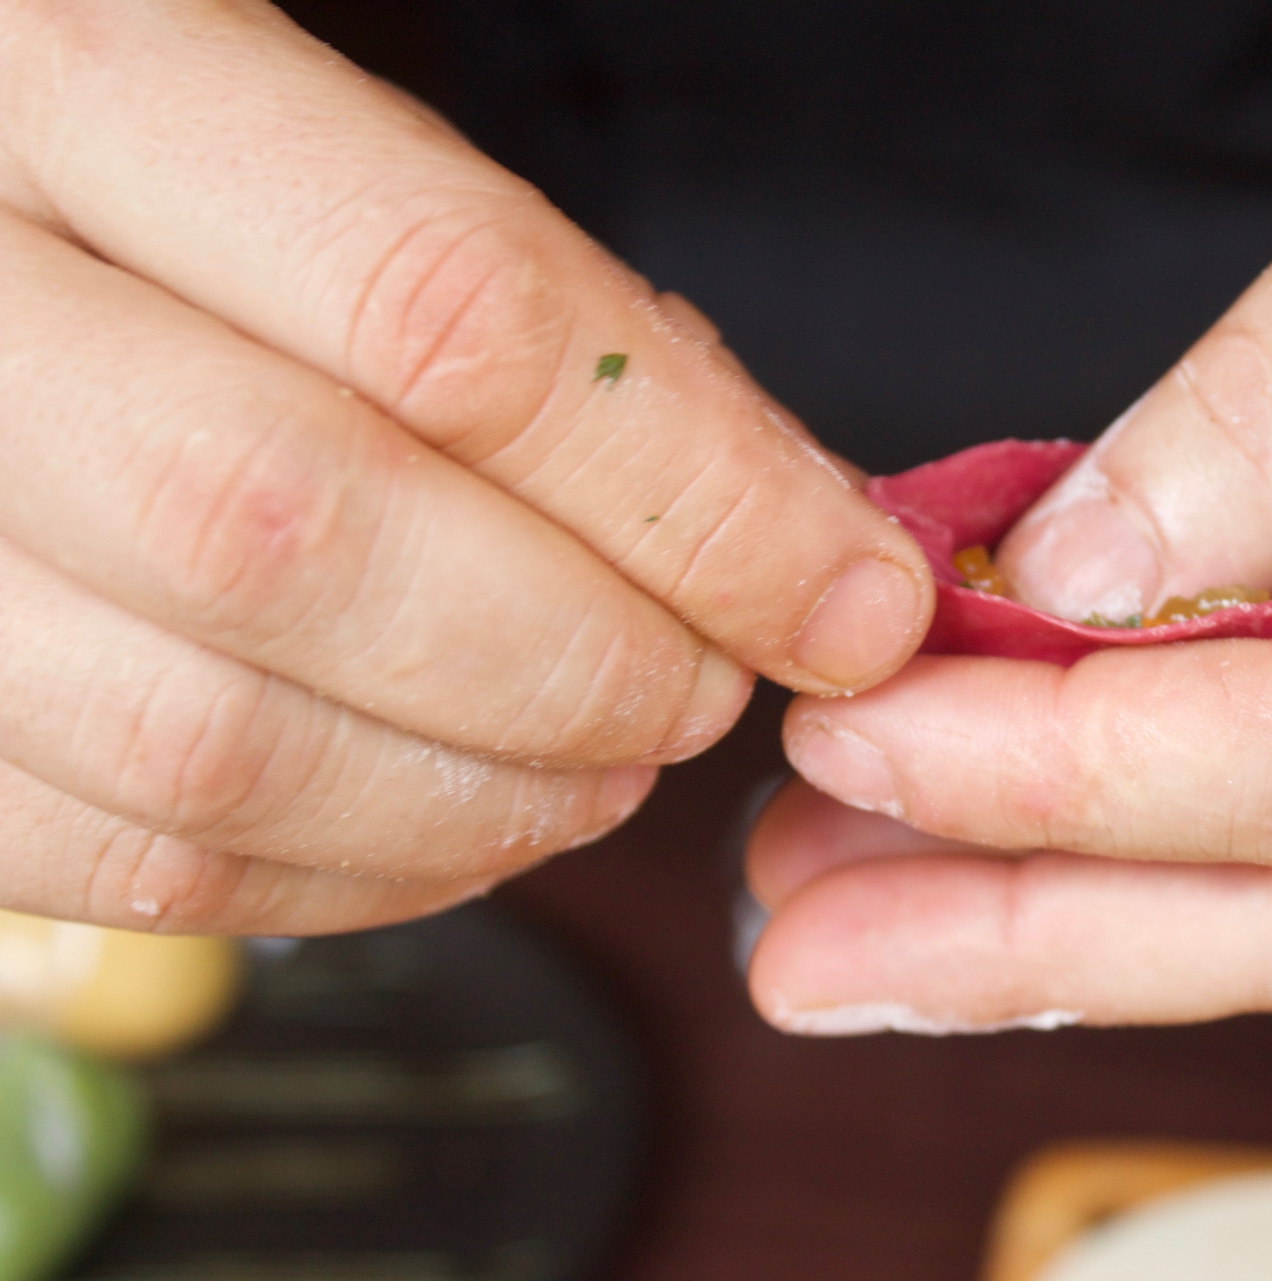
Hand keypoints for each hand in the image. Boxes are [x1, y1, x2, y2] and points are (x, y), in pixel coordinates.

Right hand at [0, 2, 932, 933]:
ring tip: (606, 763)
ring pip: (214, 740)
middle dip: (590, 657)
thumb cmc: (166, 180)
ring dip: (489, 796)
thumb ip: (554, 319)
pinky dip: (350, 872)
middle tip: (709, 686)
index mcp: (83, 73)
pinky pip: (128, 859)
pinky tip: (456, 818)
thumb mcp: (346, 152)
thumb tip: (797, 528)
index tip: (849, 594)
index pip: (447, 315)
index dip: (694, 492)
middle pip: (311, 539)